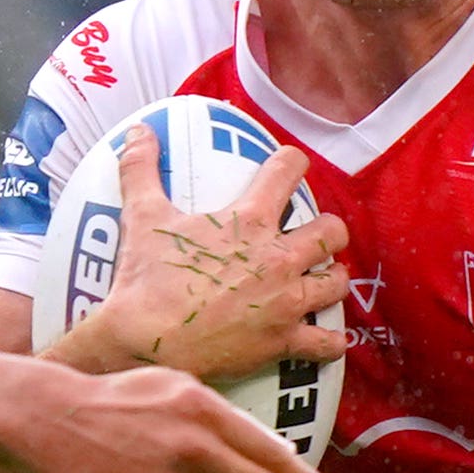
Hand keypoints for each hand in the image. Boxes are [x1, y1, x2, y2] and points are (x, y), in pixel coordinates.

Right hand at [74, 135, 350, 386]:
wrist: (146, 342)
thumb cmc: (146, 280)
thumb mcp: (142, 216)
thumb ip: (140, 169)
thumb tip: (136, 129)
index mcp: (249, 222)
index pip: (286, 172)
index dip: (293, 163)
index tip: (293, 166)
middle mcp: (278, 258)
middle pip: (331, 231)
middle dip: (329, 230)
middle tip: (315, 234)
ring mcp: (286, 302)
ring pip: (337, 283)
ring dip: (333, 279)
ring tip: (322, 280)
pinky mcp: (283, 341)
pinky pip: (326, 343)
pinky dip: (330, 341)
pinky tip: (328, 339)